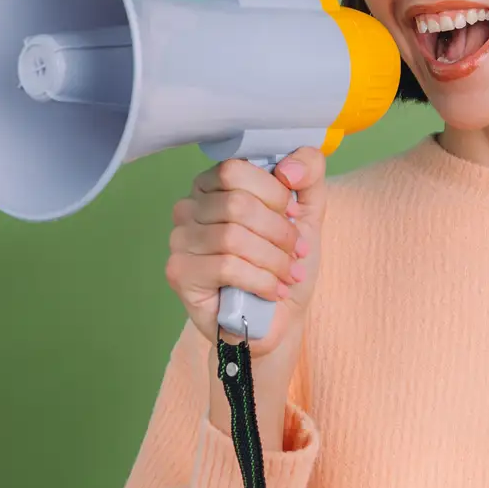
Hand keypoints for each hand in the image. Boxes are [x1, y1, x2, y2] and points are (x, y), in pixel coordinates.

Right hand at [164, 149, 327, 441]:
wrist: (278, 320)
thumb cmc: (286, 262)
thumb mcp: (308, 211)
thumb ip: (309, 172)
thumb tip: (289, 167)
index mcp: (214, 185)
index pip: (236, 169)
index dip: (275, 194)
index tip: (294, 216)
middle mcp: (189, 207)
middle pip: (236, 204)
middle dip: (279, 232)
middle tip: (297, 252)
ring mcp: (179, 240)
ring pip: (232, 237)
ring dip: (273, 259)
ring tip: (288, 274)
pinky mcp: (179, 273)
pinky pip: (224, 267)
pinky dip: (261, 280)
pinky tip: (274, 291)